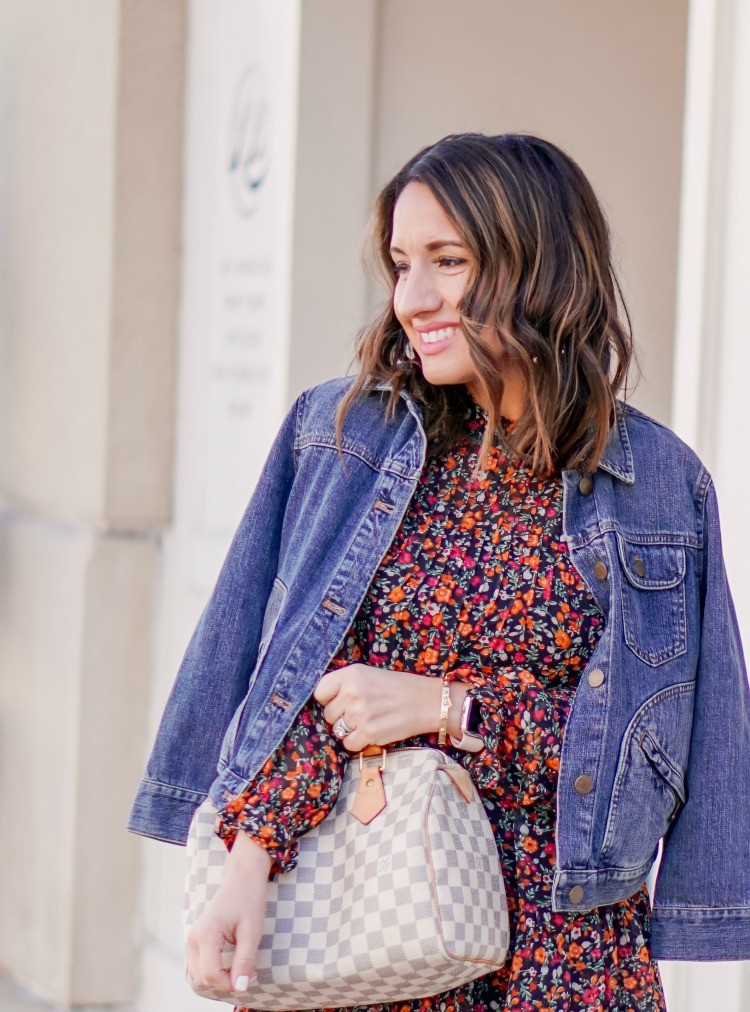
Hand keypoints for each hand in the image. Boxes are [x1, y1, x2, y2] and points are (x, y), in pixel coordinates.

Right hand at [186, 831, 271, 994]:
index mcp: (206, 934)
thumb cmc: (248, 899)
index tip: (250, 977)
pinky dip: (213, 972)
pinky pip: (199, 966)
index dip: (231, 983)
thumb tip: (240, 988)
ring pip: (198, 975)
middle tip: (249, 971)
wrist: (241, 877)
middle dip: (225, 981)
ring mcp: (192, 939)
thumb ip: (244, 960)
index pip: (211, 975)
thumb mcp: (252, 931)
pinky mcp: (196, 940)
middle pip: (203, 978)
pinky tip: (230, 965)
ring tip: (240, 968)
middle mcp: (193, 938)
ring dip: (218, 979)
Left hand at [313, 664, 467, 751]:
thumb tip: (322, 703)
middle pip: (328, 715)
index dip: (328, 700)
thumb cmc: (397, 688)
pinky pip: (349, 744)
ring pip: (338, 731)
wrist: (427, 701)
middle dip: (341, 717)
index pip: (319, 692)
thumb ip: (345, 685)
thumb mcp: (368, 675)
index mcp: (351, 674)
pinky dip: (359, 742)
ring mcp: (360, 713)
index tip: (339, 702)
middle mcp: (352, 692)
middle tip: (362, 712)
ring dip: (350, 730)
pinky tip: (372, 732)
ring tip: (370, 721)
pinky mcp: (369, 732)